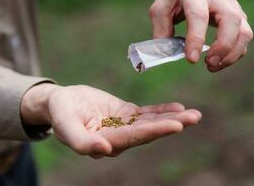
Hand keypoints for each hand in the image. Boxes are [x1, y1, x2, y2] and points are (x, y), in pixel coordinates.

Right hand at [21, 84, 200, 157]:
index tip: (176, 126)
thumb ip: (81, 141)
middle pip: (147, 132)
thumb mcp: (65, 125)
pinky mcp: (125, 114)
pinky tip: (178, 107)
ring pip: (150, 123)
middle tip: (194, 118)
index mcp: (104, 143)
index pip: (132, 138)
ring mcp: (123, 126)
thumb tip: (104, 151)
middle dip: (171, 125)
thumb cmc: (60, 113)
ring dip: (171, 118)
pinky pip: (145, 113)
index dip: (154, 131)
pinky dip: (161, 110)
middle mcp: (118, 138)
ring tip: (194, 114)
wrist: (61, 103)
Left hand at [150, 0, 252, 71]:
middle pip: (231, 21)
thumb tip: (166, 54)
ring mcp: (232, 7)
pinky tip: (219, 62)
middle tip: (209, 64)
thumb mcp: (161, 9)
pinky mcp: (238, 17)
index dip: (196, 39)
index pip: (198, 16)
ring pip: (244, 31)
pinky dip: (234, 54)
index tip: (192, 59)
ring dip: (231, 54)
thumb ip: (161, 30)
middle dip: (223, 46)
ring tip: (212, 66)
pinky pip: (244, 38)